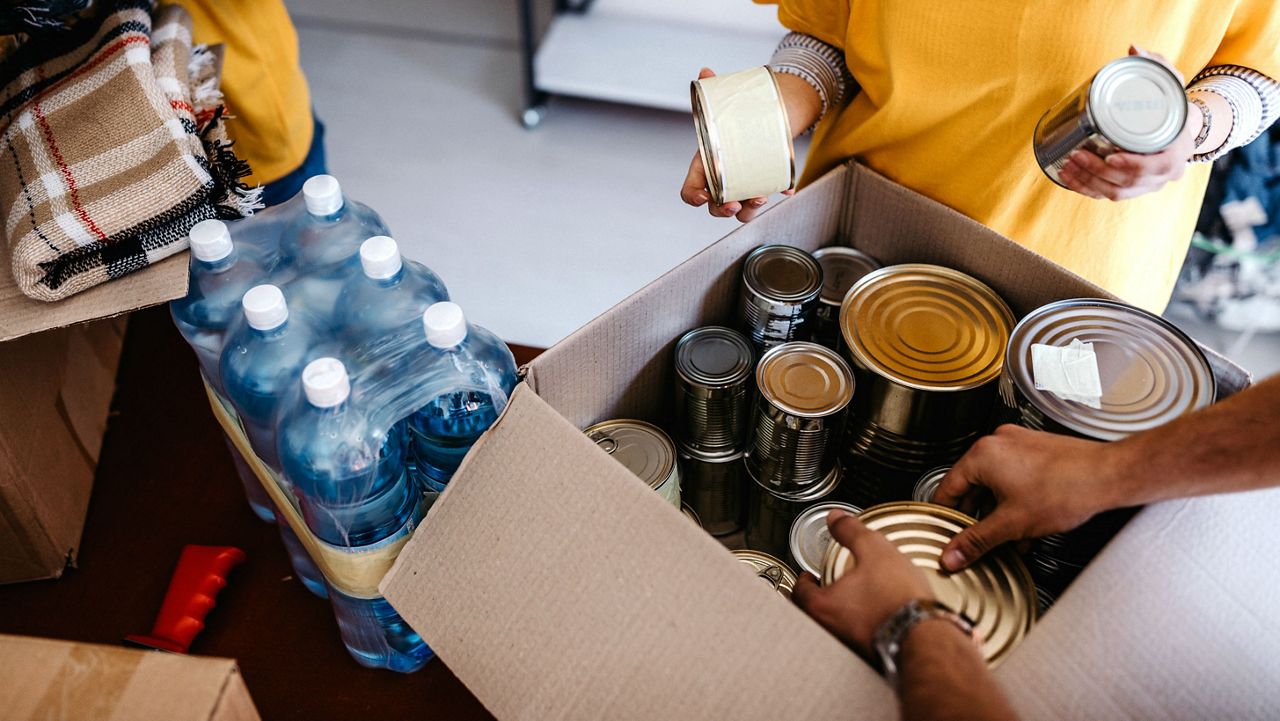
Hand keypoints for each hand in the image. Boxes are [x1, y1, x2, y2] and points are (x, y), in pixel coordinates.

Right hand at [681, 67, 804, 222]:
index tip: (703, 197)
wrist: (763, 116)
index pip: (691, 191)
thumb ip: (712, 90)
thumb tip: (705, 72)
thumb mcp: (724, 105)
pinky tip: (785, 187)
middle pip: (716, 206)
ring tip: (761, 196)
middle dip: (724, 209)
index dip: (693, 197)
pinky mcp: (762, 184)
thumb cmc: (736, 117)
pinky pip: (768, 197)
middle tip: (735, 203)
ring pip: (741, 210)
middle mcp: (722, 181)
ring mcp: (742, 186)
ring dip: (749, 209)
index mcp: (706, 166)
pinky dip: (777, 194)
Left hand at [792, 510, 935, 654]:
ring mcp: (851, 646)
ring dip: (842, 613)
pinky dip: (862, 626)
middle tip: (828, 585)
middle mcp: (831, 630)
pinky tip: (878, 616)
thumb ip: (851, 531)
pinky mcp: (872, 654)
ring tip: (855, 598)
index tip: (808, 576)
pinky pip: (859, 637)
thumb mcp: (874, 550)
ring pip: (836, 627)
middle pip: (814, 612)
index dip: (803, 581)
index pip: (799, 593)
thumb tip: (836, 518)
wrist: (927, 635)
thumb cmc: (898, 599)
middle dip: (820, 598)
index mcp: (823, 606)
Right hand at [932, 424, 1124, 570]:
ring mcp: (1019, 444)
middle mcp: (998, 443)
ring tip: (1006, 537)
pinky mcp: (1037, 451)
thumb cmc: (1067, 489)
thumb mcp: (1011, 524)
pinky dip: (1014, 499)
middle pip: (972, 486)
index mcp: (982, 455)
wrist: (1109, 476)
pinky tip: (1025, 524)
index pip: (947, 488)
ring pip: (995, 483)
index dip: (944, 516)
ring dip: (997, 511)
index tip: (944, 532)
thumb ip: (976, 541)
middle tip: (975, 539)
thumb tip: (953, 554)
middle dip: (976, 517)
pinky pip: (1014, 477)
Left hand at [1058, 45, 1196, 201]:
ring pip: (1116, 192)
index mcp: (1177, 150)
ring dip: (1088, 182)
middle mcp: (1165, 173)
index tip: (1110, 157)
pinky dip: (1086, 189)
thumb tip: (1134, 48)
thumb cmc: (1171, 106)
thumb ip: (1157, 65)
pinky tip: (1068, 179)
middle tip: (1076, 155)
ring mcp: (1148, 184)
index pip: (1158, 165)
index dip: (1133, 165)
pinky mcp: (1132, 189)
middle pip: (1130, 181)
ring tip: (1066, 166)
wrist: (1178, 129)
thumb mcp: (1170, 83)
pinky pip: (1107, 195)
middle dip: (1098, 172)